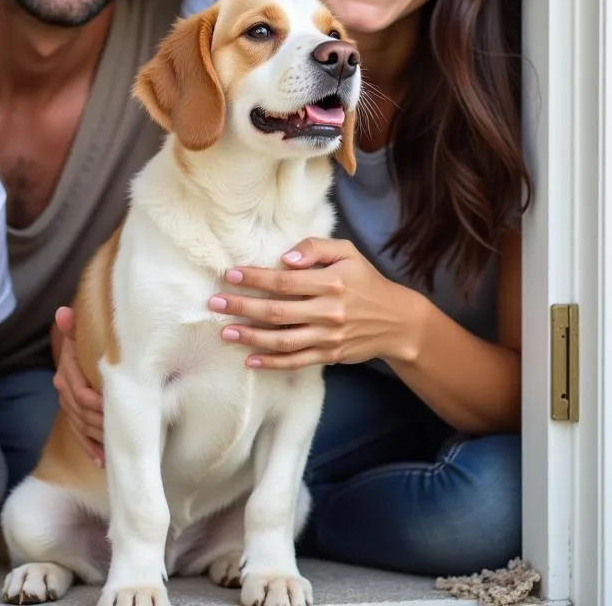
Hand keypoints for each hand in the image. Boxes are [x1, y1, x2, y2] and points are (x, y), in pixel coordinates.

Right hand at [52, 306, 104, 465]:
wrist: (82, 345)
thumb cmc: (90, 339)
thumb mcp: (85, 332)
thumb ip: (76, 325)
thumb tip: (63, 312)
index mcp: (68, 369)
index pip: (80, 393)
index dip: (97, 404)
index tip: (114, 409)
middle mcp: (63, 388)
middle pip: (81, 413)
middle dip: (101, 423)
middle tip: (122, 430)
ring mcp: (66, 403)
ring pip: (80, 425)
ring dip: (98, 437)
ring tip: (116, 445)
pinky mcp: (72, 415)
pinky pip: (78, 435)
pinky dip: (89, 447)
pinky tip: (101, 460)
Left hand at [207, 238, 423, 369]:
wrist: (397, 321)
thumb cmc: (366, 281)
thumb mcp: (348, 253)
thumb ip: (316, 248)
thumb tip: (286, 257)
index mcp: (330, 282)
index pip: (284, 281)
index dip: (254, 278)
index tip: (230, 275)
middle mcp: (327, 311)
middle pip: (276, 312)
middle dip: (241, 307)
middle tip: (215, 303)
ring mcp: (328, 336)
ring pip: (282, 340)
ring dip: (250, 336)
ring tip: (225, 331)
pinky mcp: (329, 355)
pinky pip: (295, 361)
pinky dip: (271, 362)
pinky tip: (249, 359)